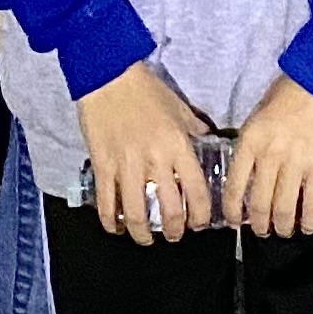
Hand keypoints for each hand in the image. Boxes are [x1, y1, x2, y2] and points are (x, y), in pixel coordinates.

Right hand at [77, 64, 210, 245]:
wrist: (108, 75)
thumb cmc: (146, 90)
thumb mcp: (179, 107)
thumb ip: (195, 128)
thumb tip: (209, 141)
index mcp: (177, 146)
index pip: (196, 192)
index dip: (200, 216)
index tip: (198, 224)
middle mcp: (155, 160)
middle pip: (169, 211)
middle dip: (175, 231)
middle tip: (175, 235)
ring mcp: (127, 166)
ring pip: (136, 215)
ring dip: (143, 234)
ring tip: (146, 238)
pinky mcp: (103, 166)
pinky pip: (106, 204)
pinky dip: (111, 222)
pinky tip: (116, 228)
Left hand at [224, 75, 312, 238]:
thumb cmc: (291, 90)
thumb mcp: (261, 112)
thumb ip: (255, 140)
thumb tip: (251, 167)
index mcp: (250, 140)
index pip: (234, 185)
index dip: (233, 210)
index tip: (235, 222)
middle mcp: (269, 156)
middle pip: (259, 203)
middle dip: (259, 224)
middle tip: (262, 231)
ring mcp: (295, 163)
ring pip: (284, 209)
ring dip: (283, 227)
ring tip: (284, 231)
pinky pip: (311, 203)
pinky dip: (309, 221)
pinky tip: (308, 227)